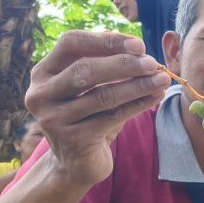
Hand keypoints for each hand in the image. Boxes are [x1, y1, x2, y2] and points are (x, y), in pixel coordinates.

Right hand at [25, 31, 169, 185]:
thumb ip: (105, 65)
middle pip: (85, 70)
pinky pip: (113, 117)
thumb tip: (140, 50)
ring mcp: (54, 119)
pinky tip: (156, 97)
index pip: (71, 43)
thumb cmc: (88, 116)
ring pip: (102, 96)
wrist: (76, 162)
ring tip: (163, 79)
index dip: (105, 40)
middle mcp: (41, 94)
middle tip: (153, 64)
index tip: (139, 44)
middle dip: (124, 64)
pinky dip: (138, 104)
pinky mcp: (74, 139)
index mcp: (43, 72)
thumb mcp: (90, 87)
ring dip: (137, 86)